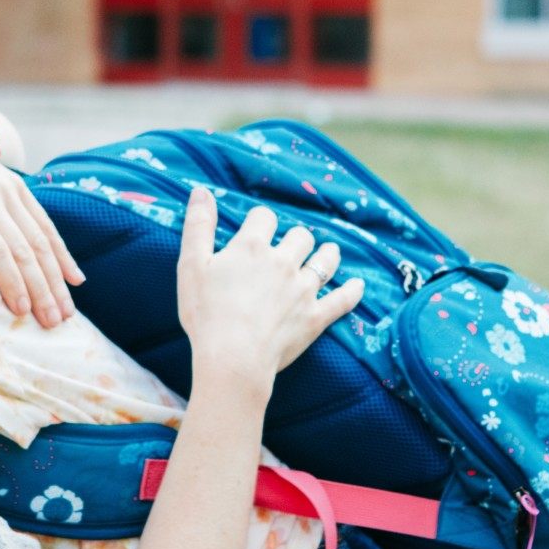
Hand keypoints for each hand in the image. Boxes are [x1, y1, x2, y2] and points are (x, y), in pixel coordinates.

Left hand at [0, 114, 83, 327]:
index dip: (10, 281)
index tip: (20, 311)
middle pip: (23, 248)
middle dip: (41, 289)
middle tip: (53, 323)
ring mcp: (8, 189)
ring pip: (40, 238)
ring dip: (56, 278)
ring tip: (67, 311)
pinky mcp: (19, 187)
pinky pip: (45, 223)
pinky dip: (62, 252)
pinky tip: (75, 278)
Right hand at [175, 187, 362, 388]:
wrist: (232, 358)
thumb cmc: (206, 314)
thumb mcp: (191, 266)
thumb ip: (198, 226)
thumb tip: (201, 190)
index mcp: (252, 247)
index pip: (264, 217)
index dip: (260, 222)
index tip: (256, 231)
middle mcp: (283, 262)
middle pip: (300, 236)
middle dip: (294, 239)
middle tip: (289, 249)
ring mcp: (303, 290)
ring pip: (326, 260)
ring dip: (327, 254)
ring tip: (327, 253)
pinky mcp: (315, 317)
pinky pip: (342, 299)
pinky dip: (352, 291)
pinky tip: (357, 285)